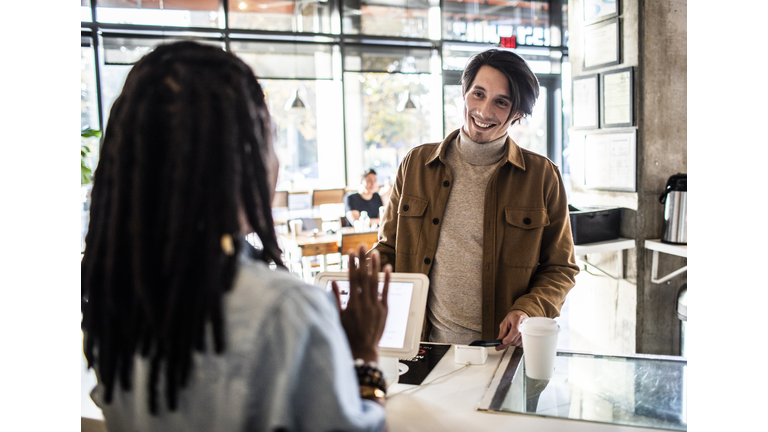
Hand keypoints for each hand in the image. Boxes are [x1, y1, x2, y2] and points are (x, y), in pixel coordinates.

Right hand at [332, 244, 390, 362]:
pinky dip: (387, 279)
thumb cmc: (348, 335)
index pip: (352, 279)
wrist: (363, 350)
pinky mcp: (384, 310)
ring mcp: (376, 306)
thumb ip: (335, 299)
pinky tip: (388, 268)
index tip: (351, 253)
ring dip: (375, 266)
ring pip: (375, 282)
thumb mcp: (338, 317)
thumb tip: (333, 282)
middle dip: (362, 260)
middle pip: (364, 277)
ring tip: (374, 253)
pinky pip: (386, 292)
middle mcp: (365, 303)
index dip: (352, 265)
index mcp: (352, 304)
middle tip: (362, 246)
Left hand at [496, 310, 528, 350]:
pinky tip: (513, 337)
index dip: (509, 338)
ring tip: (508, 336)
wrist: (520, 316)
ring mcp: (527, 331)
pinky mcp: (528, 337)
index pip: (515, 330)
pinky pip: (520, 344)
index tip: (503, 341)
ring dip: (510, 343)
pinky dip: (515, 343)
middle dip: (506, 342)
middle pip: (515, 339)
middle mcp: (524, 325)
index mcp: (517, 319)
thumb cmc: (512, 318)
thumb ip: (502, 332)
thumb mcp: (504, 323)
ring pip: (517, 343)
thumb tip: (499, 341)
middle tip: (499, 345)